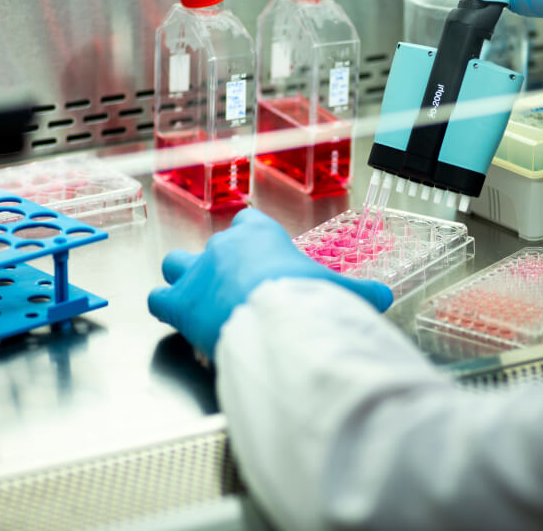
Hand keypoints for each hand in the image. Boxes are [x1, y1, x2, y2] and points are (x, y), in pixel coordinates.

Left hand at [148, 209, 393, 359]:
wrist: (279, 322)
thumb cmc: (307, 297)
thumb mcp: (341, 290)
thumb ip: (360, 291)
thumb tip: (384, 299)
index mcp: (259, 234)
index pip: (248, 221)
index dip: (251, 237)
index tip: (261, 256)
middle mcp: (223, 247)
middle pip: (212, 245)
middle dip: (219, 264)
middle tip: (237, 288)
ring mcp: (197, 273)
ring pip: (176, 264)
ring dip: (184, 278)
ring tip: (200, 298)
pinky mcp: (179, 303)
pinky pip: (158, 299)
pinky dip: (166, 309)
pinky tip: (180, 321)